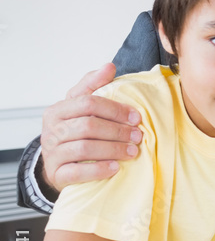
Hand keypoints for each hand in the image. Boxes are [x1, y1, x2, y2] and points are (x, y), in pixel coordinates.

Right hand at [40, 63, 142, 192]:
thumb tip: (109, 66)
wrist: (58, 163)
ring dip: (113, 149)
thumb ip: (93, 85)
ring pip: (83, 148)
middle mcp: (51, 130)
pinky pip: (76, 172)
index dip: (115, 109)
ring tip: (132, 151)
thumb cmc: (74, 131)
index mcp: (58, 110)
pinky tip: (115, 168)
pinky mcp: (56, 173)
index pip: (88, 103)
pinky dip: (98, 170)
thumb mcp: (80, 106)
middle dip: (117, 131)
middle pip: (88, 126)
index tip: (137, 117)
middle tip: (138, 136)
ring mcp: (52, 153)